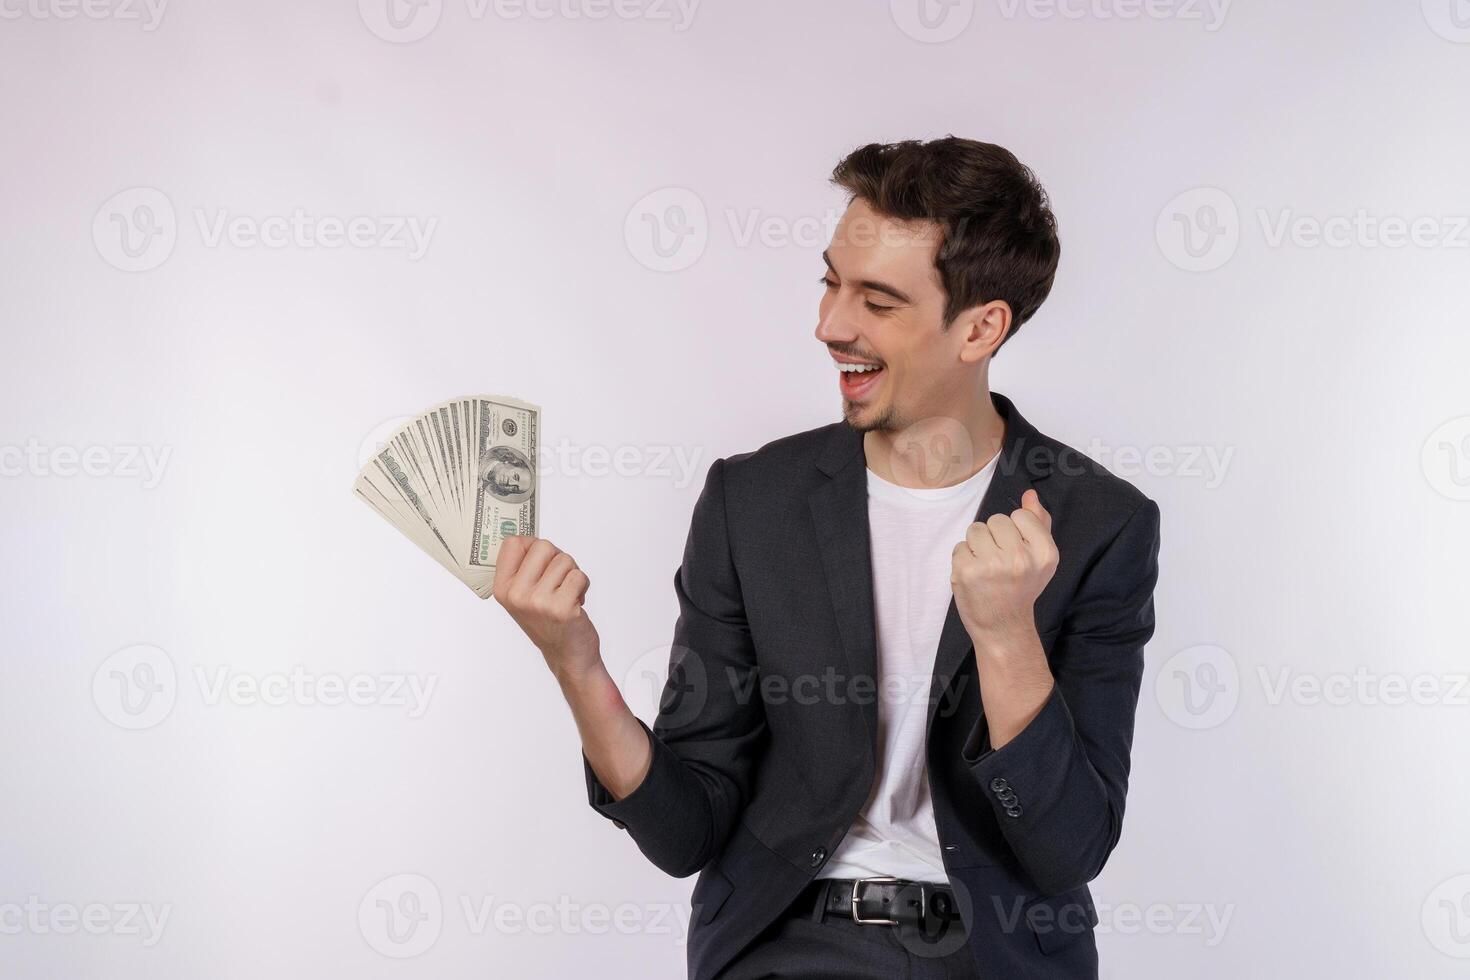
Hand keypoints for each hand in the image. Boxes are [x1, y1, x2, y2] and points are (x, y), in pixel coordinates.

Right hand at [492, 536, 599, 677]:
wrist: (567, 655)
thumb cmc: (548, 621)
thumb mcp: (522, 596)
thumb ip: (522, 568)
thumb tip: (526, 539)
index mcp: (502, 588)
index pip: (513, 543)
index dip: (532, 546)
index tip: (540, 561)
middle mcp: (516, 595)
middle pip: (542, 546)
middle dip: (557, 559)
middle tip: (557, 580)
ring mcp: (538, 602)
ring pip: (564, 560)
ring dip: (572, 574)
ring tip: (566, 593)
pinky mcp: (561, 608)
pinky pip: (579, 576)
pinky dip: (583, 585)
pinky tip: (575, 602)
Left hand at [951, 488, 1057, 641]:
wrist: (1003, 626)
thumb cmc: (1021, 588)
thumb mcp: (1040, 558)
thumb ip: (1039, 523)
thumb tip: (1030, 495)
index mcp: (1045, 553)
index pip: (1021, 515)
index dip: (1015, 531)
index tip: (1017, 552)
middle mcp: (1020, 559)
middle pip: (996, 520)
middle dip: (995, 537)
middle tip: (1000, 562)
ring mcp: (991, 566)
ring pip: (976, 529)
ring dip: (977, 545)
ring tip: (986, 566)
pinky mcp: (966, 572)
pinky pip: (960, 545)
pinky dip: (964, 558)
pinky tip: (974, 575)